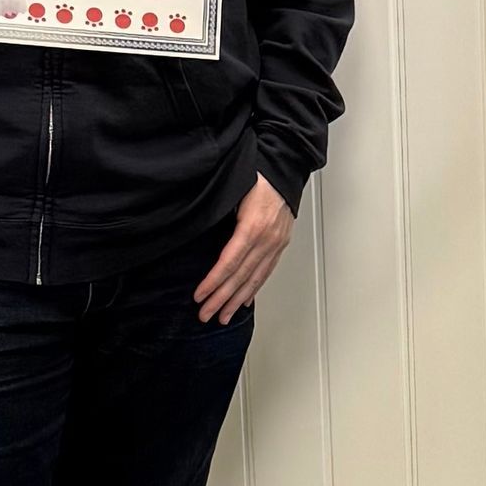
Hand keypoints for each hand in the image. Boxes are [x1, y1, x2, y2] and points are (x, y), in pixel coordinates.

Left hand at [195, 176, 293, 324]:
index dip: (213, 282)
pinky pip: (266, 271)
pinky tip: (245, 300)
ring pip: (255, 278)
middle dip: (222, 298)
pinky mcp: (281, 243)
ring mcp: (276, 243)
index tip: (199, 296)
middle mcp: (267, 239)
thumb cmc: (257, 176)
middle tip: (206, 315)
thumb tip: (201, 236)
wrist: (285, 168)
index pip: (229, 262)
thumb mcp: (233, 193)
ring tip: (223, 316)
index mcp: (253, 226)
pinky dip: (254, 288)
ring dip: (237, 300)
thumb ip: (220, 217)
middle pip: (241, 276)